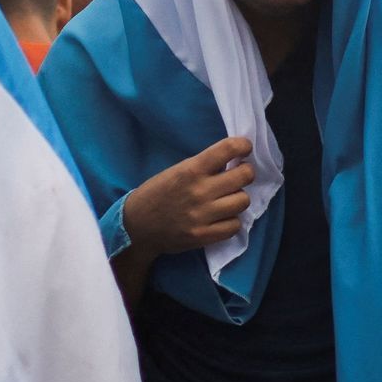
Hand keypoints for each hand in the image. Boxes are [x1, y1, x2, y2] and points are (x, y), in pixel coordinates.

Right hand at [121, 136, 255, 255]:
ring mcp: (203, 216)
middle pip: (244, 176)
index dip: (243, 145)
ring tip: (228, 198)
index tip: (244, 148)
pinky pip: (235, 226)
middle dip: (245, 172)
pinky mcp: (203, 236)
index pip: (228, 149)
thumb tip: (233, 160)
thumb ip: (203, 166)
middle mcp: (200, 191)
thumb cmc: (157, 193)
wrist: (137, 226)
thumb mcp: (177, 171)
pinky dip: (231, 220)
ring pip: (243, 201)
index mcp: (191, 170)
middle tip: (239, 175)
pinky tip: (222, 217)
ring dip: (238, 198)